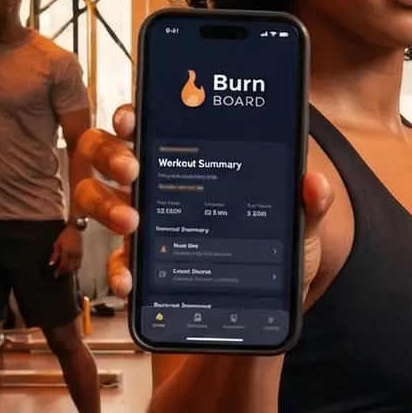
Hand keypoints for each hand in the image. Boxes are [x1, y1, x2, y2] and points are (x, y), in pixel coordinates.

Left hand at [49, 224, 83, 276]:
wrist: (74, 229)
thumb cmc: (64, 235)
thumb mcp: (57, 244)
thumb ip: (55, 255)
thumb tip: (51, 264)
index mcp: (66, 252)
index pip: (63, 265)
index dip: (59, 271)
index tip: (55, 274)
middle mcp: (73, 255)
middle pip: (70, 268)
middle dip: (64, 272)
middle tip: (59, 274)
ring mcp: (79, 254)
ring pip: (76, 267)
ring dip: (70, 270)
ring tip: (65, 271)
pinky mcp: (81, 253)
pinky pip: (79, 263)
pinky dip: (75, 266)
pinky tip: (71, 266)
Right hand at [74, 105, 333, 298]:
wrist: (271, 299)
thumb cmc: (277, 244)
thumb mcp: (300, 222)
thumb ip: (308, 202)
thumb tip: (314, 182)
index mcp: (190, 155)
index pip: (150, 120)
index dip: (132, 113)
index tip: (131, 119)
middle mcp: (157, 181)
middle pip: (107, 151)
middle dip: (110, 153)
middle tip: (133, 168)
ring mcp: (144, 220)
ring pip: (97, 198)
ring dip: (106, 205)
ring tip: (131, 222)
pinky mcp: (144, 263)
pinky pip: (117, 261)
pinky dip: (117, 270)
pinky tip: (128, 280)